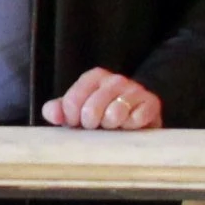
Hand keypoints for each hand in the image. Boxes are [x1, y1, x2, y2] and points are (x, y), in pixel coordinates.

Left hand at [40, 66, 163, 133]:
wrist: (138, 118)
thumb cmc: (102, 116)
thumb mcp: (77, 112)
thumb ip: (58, 110)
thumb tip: (53, 115)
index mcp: (94, 77)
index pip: (71, 102)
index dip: (71, 120)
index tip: (78, 124)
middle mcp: (114, 80)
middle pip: (91, 110)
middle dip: (91, 125)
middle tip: (97, 127)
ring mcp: (135, 90)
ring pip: (115, 114)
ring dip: (112, 126)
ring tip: (114, 127)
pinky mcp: (152, 103)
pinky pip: (137, 119)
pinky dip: (131, 127)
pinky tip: (131, 127)